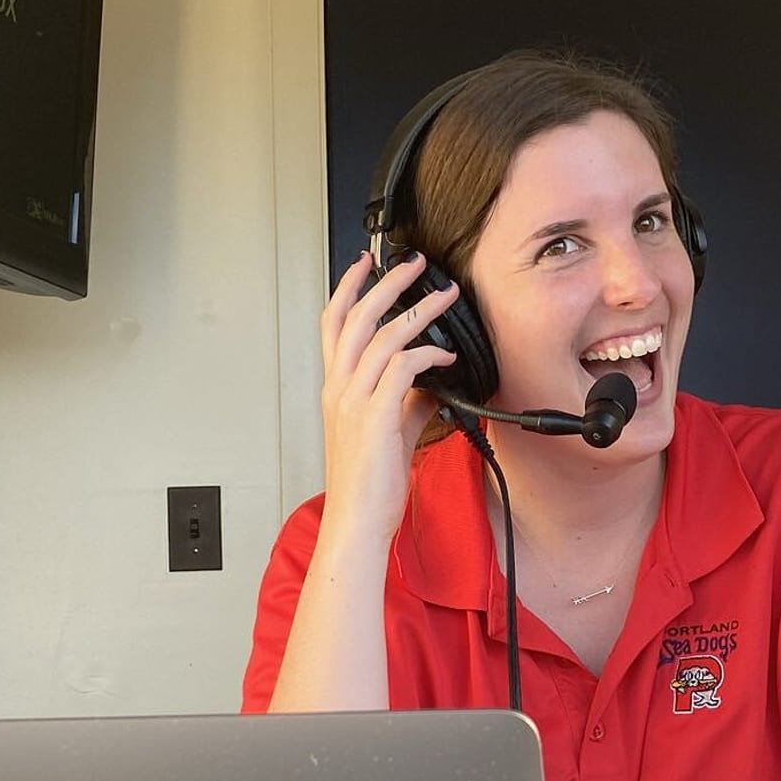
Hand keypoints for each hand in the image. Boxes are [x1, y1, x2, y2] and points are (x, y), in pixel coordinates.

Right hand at [316, 251, 462, 541]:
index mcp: (336, 388)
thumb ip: (406, 400)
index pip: (333, 324)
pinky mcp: (376, 416)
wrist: (358, 518)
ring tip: (445, 295)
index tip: (365, 262)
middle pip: (356, 317)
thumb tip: (433, 380)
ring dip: (418, 309)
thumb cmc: (369, 482)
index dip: (348, 288)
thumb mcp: (389, 430)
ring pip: (382, 336)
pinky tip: (447, 354)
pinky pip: (403, 367)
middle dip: (386, 282)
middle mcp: (339, 388)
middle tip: (414, 263)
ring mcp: (354, 400)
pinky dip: (428, 353)